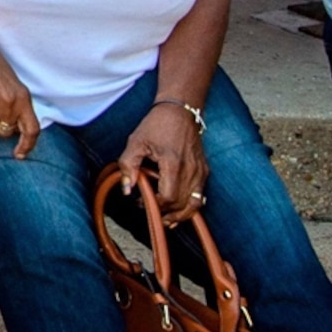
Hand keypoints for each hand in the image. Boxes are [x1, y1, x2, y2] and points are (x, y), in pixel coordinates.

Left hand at [120, 99, 208, 214]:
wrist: (180, 111)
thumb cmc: (156, 125)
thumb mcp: (135, 142)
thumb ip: (128, 166)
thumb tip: (126, 189)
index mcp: (173, 164)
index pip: (168, 197)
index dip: (155, 205)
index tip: (142, 202)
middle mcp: (191, 170)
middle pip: (182, 204)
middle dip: (166, 213)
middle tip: (151, 212)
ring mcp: (200, 171)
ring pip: (194, 204)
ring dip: (180, 215)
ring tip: (167, 220)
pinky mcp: (204, 171)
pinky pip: (200, 196)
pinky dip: (190, 206)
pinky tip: (178, 210)